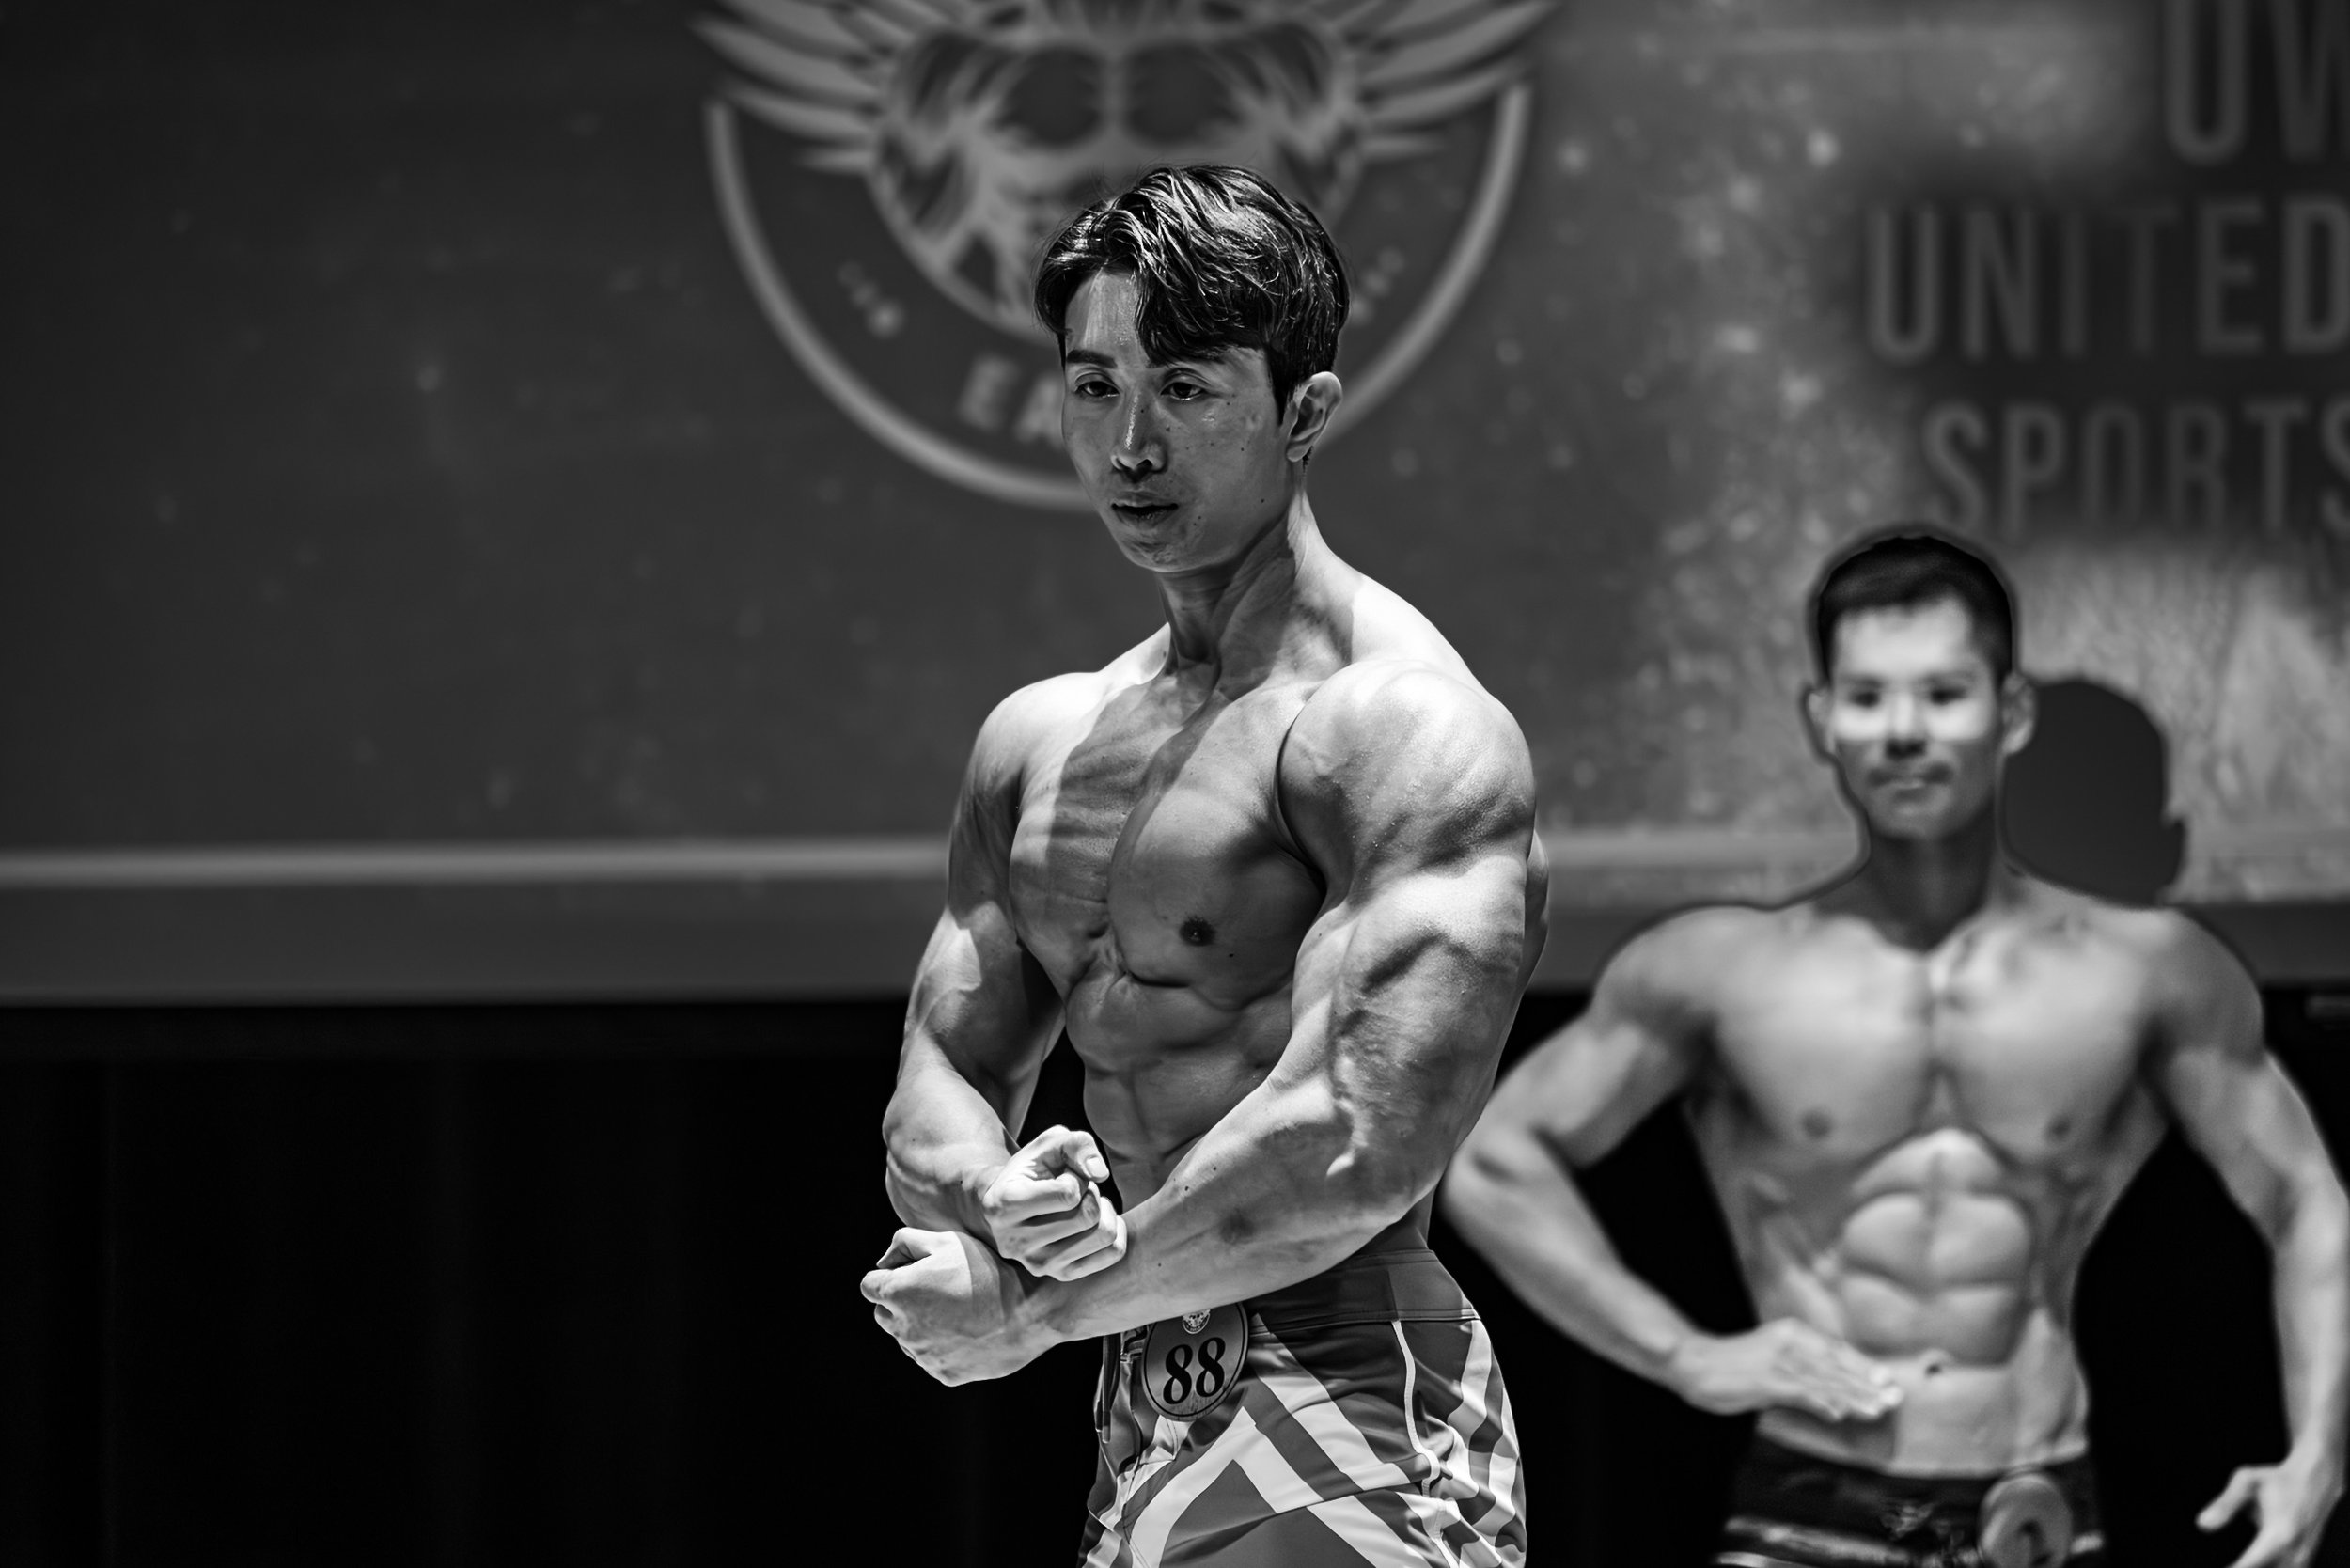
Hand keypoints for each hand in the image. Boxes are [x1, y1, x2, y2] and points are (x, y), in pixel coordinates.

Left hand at [861, 1226, 1049, 1384]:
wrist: (1030, 1309)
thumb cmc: (988, 1268)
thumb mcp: (946, 1240)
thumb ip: (904, 1243)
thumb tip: (884, 1263)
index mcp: (898, 1293)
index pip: (869, 1285)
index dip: (889, 1276)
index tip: (912, 1272)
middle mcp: (904, 1329)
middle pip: (884, 1314)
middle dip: (901, 1302)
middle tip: (936, 1290)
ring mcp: (924, 1355)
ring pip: (907, 1338)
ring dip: (920, 1325)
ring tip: (958, 1310)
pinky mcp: (944, 1374)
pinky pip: (932, 1359)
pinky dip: (942, 1346)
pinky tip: (968, 1331)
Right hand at [979, 1125, 1127, 1280]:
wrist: (1010, 1204)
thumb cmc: (1033, 1169)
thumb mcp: (1049, 1143)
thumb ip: (1077, 1144)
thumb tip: (1100, 1174)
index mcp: (1005, 1206)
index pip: (1069, 1194)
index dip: (1075, 1176)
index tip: (1060, 1175)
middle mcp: (1017, 1243)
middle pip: (1088, 1216)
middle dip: (1090, 1192)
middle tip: (1074, 1189)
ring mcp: (1038, 1264)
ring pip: (1104, 1235)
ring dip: (1102, 1210)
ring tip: (1082, 1204)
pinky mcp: (1060, 1274)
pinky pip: (1113, 1252)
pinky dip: (1116, 1228)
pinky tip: (1096, 1219)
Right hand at [1666, 1319, 1901, 1422]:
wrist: (1694, 1360)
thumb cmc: (1734, 1364)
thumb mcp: (1773, 1362)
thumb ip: (1803, 1377)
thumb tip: (1834, 1401)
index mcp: (1792, 1333)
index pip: (1836, 1351)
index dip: (1863, 1366)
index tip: (1888, 1381)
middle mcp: (1789, 1342)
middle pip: (1836, 1365)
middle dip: (1867, 1384)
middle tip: (1895, 1399)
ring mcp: (1777, 1360)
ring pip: (1824, 1381)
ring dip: (1852, 1397)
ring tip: (1876, 1410)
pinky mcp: (1765, 1379)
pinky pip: (1799, 1392)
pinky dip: (1820, 1402)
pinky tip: (1838, 1413)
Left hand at [2198, 1457, 2345, 1567]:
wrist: (2315, 1482)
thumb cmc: (2276, 1480)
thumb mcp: (2246, 1480)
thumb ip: (2225, 1504)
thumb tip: (2201, 1525)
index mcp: (2279, 1535)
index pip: (2250, 1566)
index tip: (2220, 1565)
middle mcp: (2295, 1553)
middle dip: (2242, 1567)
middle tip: (2224, 1561)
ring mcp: (2302, 1560)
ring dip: (2255, 1566)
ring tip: (2237, 1558)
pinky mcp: (2303, 1562)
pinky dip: (2267, 1566)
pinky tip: (2251, 1560)